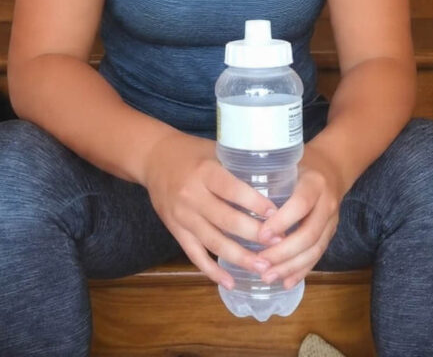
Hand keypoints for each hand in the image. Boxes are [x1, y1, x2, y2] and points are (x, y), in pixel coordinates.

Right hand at [141, 131, 280, 288]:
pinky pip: (195, 254)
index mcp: (205, 171)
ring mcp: (182, 216)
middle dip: (254, 234)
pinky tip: (231, 281)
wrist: (153, 157)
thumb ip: (238, 166)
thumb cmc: (191, 152)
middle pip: (226, 220)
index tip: (277, 215)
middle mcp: (192, 195)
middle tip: (279, 245)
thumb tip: (276, 179)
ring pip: (213, 242)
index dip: (254, 203)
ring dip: (239, 258)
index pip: (232, 190)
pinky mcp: (175, 230)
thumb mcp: (214, 150)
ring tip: (263, 268)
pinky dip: (212, 271)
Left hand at [253, 143, 344, 288]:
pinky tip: (286, 282)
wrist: (333, 167)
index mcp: (315, 183)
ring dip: (291, 267)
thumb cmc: (301, 163)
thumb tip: (232, 193)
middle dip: (284, 253)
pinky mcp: (331, 234)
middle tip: (260, 264)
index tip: (260, 235)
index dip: (282, 221)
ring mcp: (332, 221)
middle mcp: (327, 203)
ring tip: (267, 277)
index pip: (301, 204)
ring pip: (315, 250)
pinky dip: (302, 271)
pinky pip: (318, 256)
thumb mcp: (287, 162)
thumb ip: (268, 176)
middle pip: (309, 234)